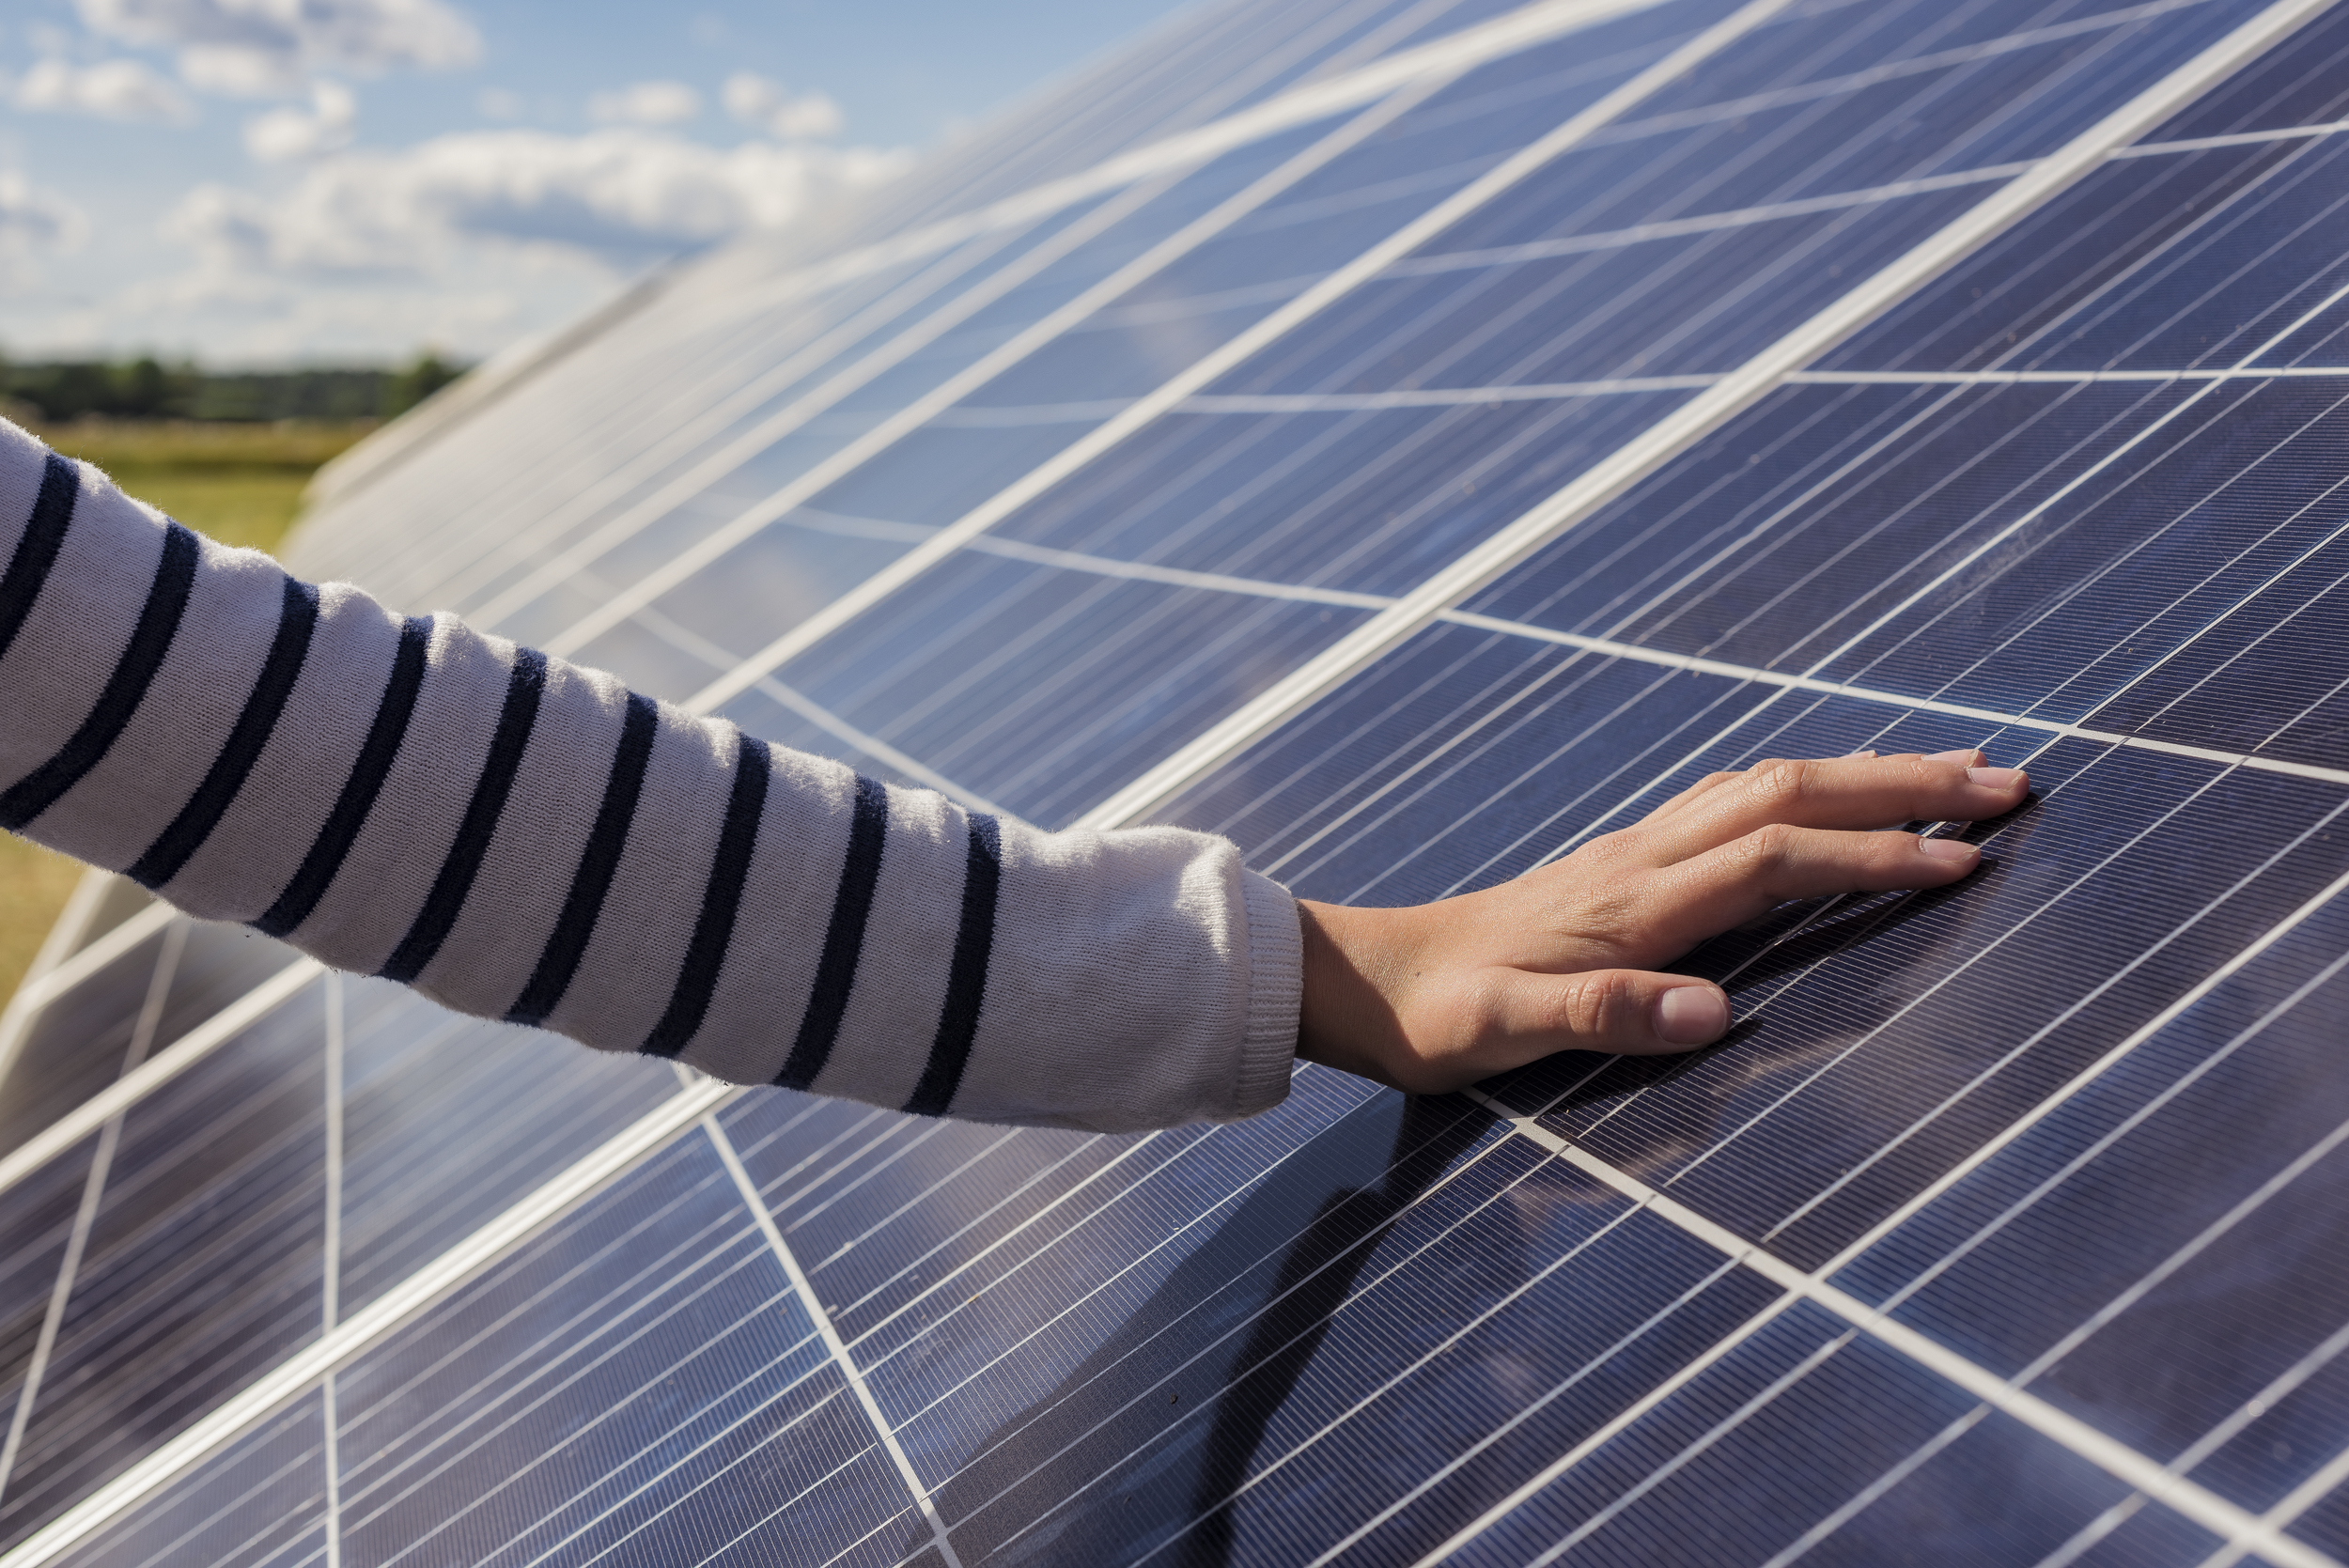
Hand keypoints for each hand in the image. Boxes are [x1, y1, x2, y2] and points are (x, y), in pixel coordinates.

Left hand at [1294, 749, 2027, 1094]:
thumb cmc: (1437, 1018)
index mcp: (1632, 902)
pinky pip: (1735, 801)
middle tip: (2010, 785)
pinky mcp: (1622, 861)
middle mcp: (1643, 858)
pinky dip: (1805, 787)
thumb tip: (1715, 1013)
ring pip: (1769, 785)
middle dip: (1903, 783)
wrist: (1366, 979)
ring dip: (1864, 773)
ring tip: (1953, 773)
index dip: (1872, 856)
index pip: (1777, 859)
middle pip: (1792, 792)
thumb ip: (1602, 1016)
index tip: (1966, 863)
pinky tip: (1827, 795)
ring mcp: (1634, 851)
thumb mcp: (1502, 1031)